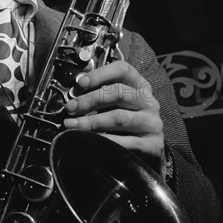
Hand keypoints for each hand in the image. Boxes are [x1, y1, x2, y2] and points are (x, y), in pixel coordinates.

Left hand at [63, 60, 166, 177]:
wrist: (146, 152)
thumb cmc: (125, 124)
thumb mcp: (114, 104)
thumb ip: (99, 95)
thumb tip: (74, 95)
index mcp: (140, 87)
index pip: (123, 70)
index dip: (100, 74)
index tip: (80, 83)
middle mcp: (148, 102)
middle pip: (118, 92)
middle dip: (89, 100)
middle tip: (71, 107)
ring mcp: (151, 123)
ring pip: (118, 117)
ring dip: (90, 121)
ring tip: (73, 124)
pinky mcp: (151, 144)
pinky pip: (123, 141)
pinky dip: (102, 140)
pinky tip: (88, 139)